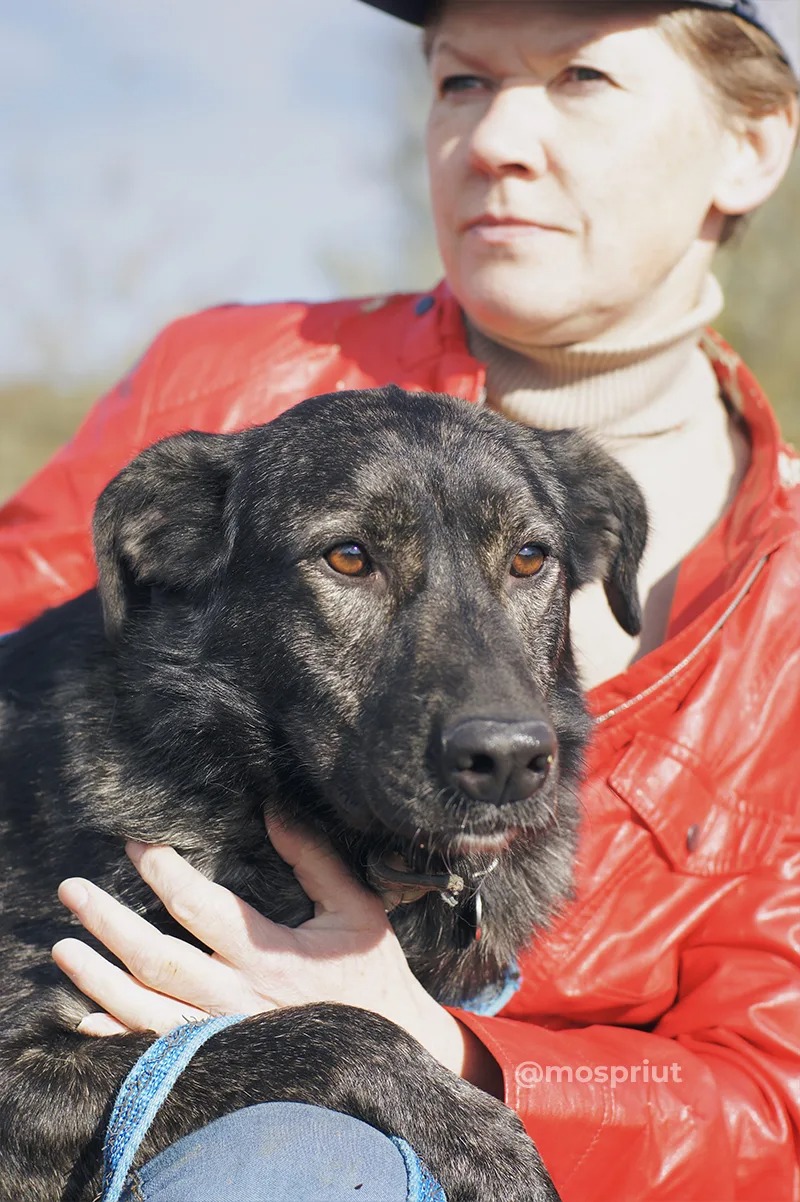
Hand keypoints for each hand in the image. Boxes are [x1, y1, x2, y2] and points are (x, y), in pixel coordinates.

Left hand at [52, 820, 502, 1092]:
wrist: (392, 1047)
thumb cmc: (371, 975)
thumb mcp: (356, 909)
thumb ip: (314, 861)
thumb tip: (273, 811)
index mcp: (270, 955)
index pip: (201, 907)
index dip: (164, 872)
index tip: (137, 845)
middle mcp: (238, 997)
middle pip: (158, 958)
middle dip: (109, 921)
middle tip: (72, 890)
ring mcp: (225, 1034)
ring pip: (146, 1009)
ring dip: (99, 978)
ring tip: (64, 948)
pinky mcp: (221, 1059)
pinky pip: (160, 1050)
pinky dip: (120, 1034)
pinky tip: (88, 1017)